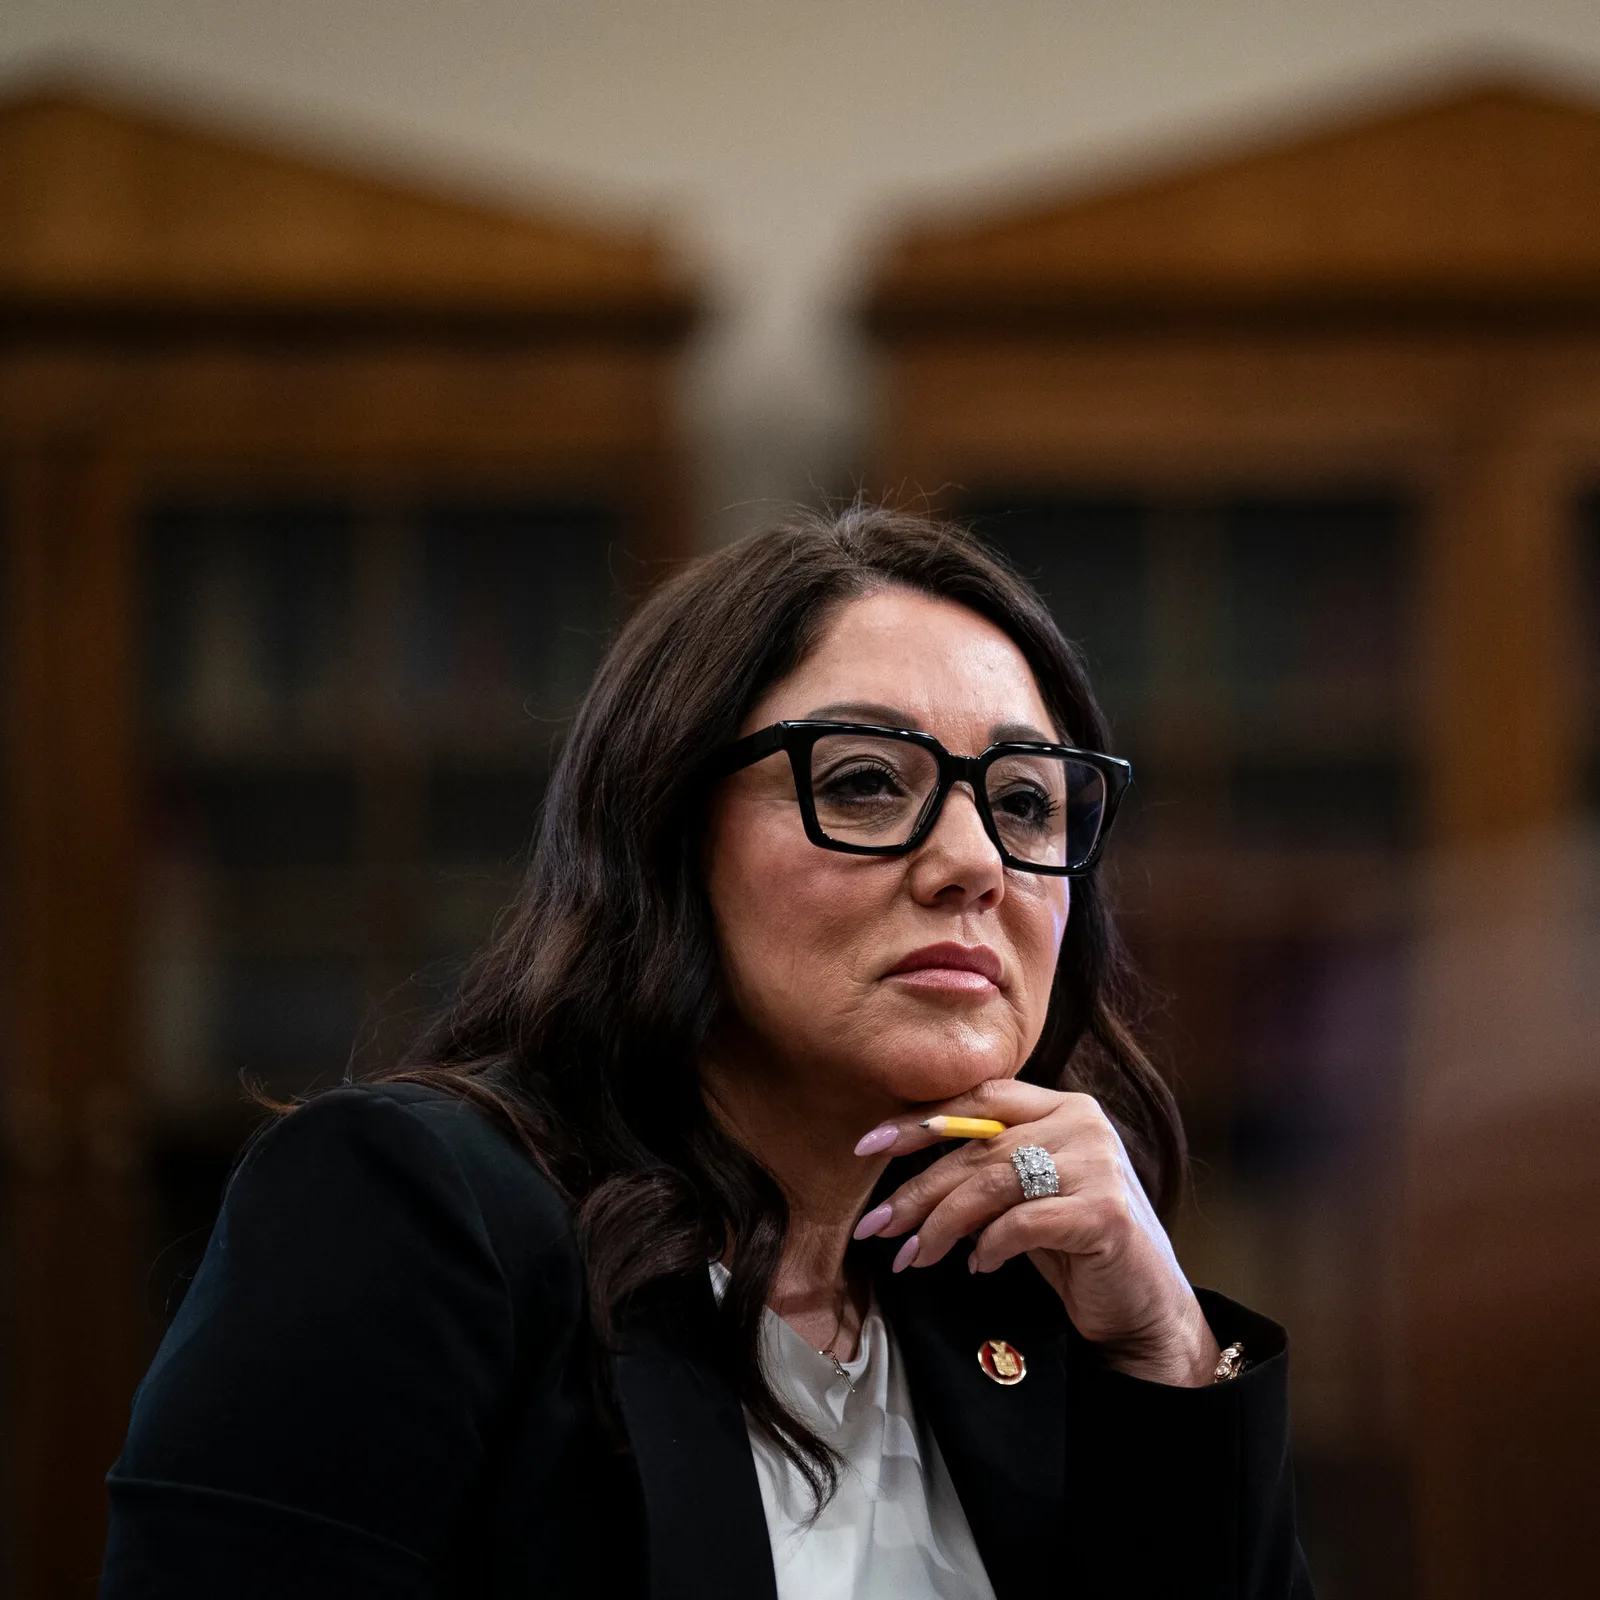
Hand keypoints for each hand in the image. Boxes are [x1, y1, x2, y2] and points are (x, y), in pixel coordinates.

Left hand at [855, 1081, 1219, 1386]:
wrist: (1145, 1308)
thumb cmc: (1076, 1247)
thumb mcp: (1027, 1196)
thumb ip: (984, 1172)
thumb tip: (904, 1181)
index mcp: (1064, 1106)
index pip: (980, 1097)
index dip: (919, 1119)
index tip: (867, 1145)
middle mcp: (1083, 1122)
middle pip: (978, 1145)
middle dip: (918, 1187)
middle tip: (877, 1224)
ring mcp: (1098, 1164)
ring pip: (992, 1182)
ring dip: (941, 1223)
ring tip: (914, 1255)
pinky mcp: (1104, 1212)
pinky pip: (1022, 1222)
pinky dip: (990, 1245)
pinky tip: (978, 1265)